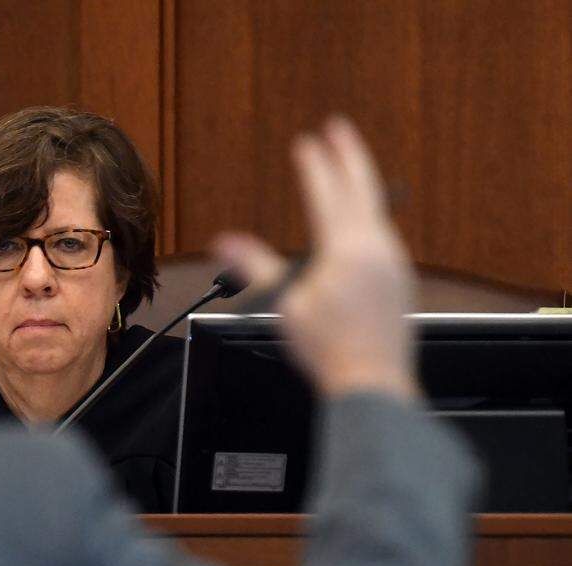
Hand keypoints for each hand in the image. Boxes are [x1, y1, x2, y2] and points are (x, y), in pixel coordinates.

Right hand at [213, 117, 419, 401]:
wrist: (373, 381)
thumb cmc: (327, 349)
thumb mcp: (284, 305)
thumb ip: (255, 266)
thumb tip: (222, 242)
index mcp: (347, 250)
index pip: (327, 195)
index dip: (314, 166)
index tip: (305, 142)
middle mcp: (377, 248)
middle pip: (364, 189)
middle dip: (350, 155)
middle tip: (339, 127)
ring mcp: (394, 263)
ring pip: (377, 210)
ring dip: (362, 183)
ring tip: (350, 169)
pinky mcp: (400, 279)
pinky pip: (384, 233)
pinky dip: (370, 214)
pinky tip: (365, 221)